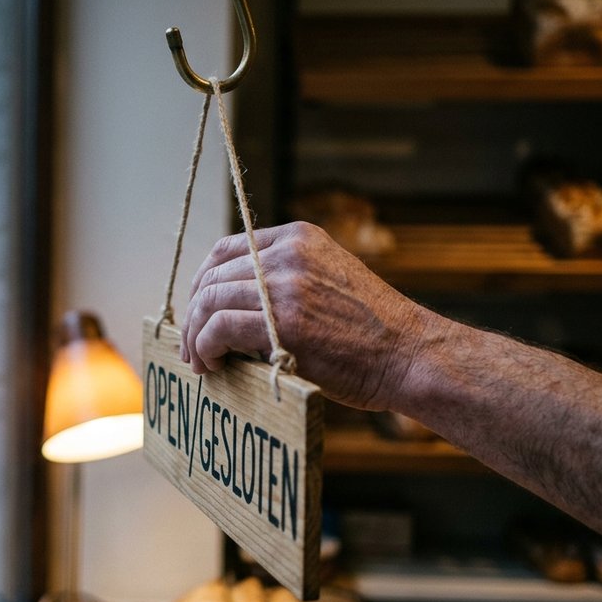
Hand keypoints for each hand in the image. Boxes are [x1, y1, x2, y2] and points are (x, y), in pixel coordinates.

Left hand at [180, 222, 440, 410]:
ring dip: (195, 335)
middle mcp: (289, 253)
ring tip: (199, 361)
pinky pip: (219, 327)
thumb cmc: (371, 334)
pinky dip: (205, 346)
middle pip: (212, 275)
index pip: (226, 248)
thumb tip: (229, 305)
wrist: (411, 356)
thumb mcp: (328, 283)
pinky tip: (212, 363)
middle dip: (194, 314)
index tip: (198, 312)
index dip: (202, 282)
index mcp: (299, 238)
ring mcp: (286, 285)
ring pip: (209, 300)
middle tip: (191, 346)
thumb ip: (285, 282)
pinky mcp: (284, 322)